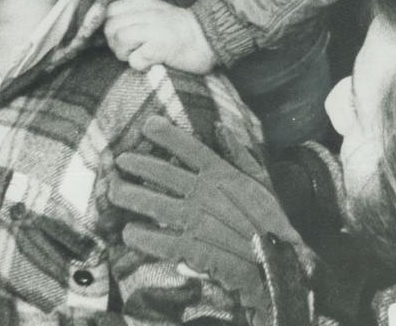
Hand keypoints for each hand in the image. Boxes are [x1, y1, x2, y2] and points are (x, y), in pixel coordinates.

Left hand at [103, 0, 214, 73]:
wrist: (210, 37)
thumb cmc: (178, 30)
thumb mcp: (153, 13)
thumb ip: (131, 16)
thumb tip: (106, 29)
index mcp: (142, 2)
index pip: (108, 10)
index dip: (106, 27)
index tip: (116, 38)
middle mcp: (146, 12)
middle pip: (110, 27)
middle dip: (114, 43)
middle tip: (130, 50)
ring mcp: (154, 29)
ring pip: (119, 40)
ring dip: (125, 54)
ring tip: (141, 56)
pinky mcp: (161, 48)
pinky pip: (135, 59)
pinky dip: (140, 65)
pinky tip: (151, 63)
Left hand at [112, 116, 308, 324]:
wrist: (281, 269)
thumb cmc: (271, 225)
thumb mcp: (263, 185)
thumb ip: (241, 155)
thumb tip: (220, 127)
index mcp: (224, 176)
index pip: (191, 148)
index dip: (168, 135)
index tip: (148, 125)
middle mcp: (207, 194)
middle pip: (162, 173)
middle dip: (136, 164)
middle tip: (119, 161)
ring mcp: (198, 222)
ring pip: (153, 204)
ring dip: (129, 196)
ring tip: (114, 192)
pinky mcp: (193, 249)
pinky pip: (158, 240)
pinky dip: (141, 236)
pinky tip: (131, 232)